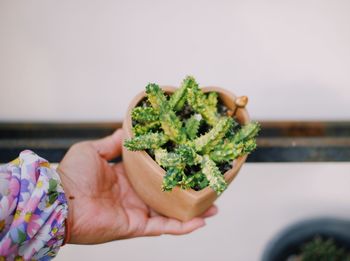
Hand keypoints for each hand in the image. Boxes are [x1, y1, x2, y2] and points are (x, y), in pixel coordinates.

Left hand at [57, 129, 217, 243]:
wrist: (60, 200)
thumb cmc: (72, 175)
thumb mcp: (93, 150)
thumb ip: (112, 142)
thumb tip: (126, 128)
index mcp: (125, 178)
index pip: (153, 173)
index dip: (169, 168)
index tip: (186, 160)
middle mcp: (134, 196)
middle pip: (166, 194)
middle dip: (186, 190)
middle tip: (205, 184)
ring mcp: (137, 212)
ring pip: (170, 212)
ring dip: (191, 210)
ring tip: (212, 205)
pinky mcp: (136, 226)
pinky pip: (163, 227)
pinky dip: (182, 226)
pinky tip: (200, 220)